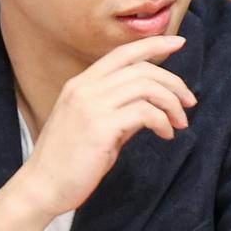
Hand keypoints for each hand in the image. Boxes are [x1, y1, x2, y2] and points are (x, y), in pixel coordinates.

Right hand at [0, 35, 195, 230]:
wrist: (41, 188)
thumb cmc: (69, 160)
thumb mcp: (94, 125)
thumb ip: (120, 109)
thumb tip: (153, 105)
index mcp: (81, 84)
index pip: (123, 53)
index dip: (153, 44)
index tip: (179, 42)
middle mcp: (84, 89)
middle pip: (142, 68)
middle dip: (174, 82)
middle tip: (190, 101)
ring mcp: (90, 106)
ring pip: (147, 87)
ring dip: (172, 103)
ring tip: (180, 122)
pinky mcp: (100, 127)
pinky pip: (145, 113)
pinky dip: (163, 121)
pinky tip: (166, 134)